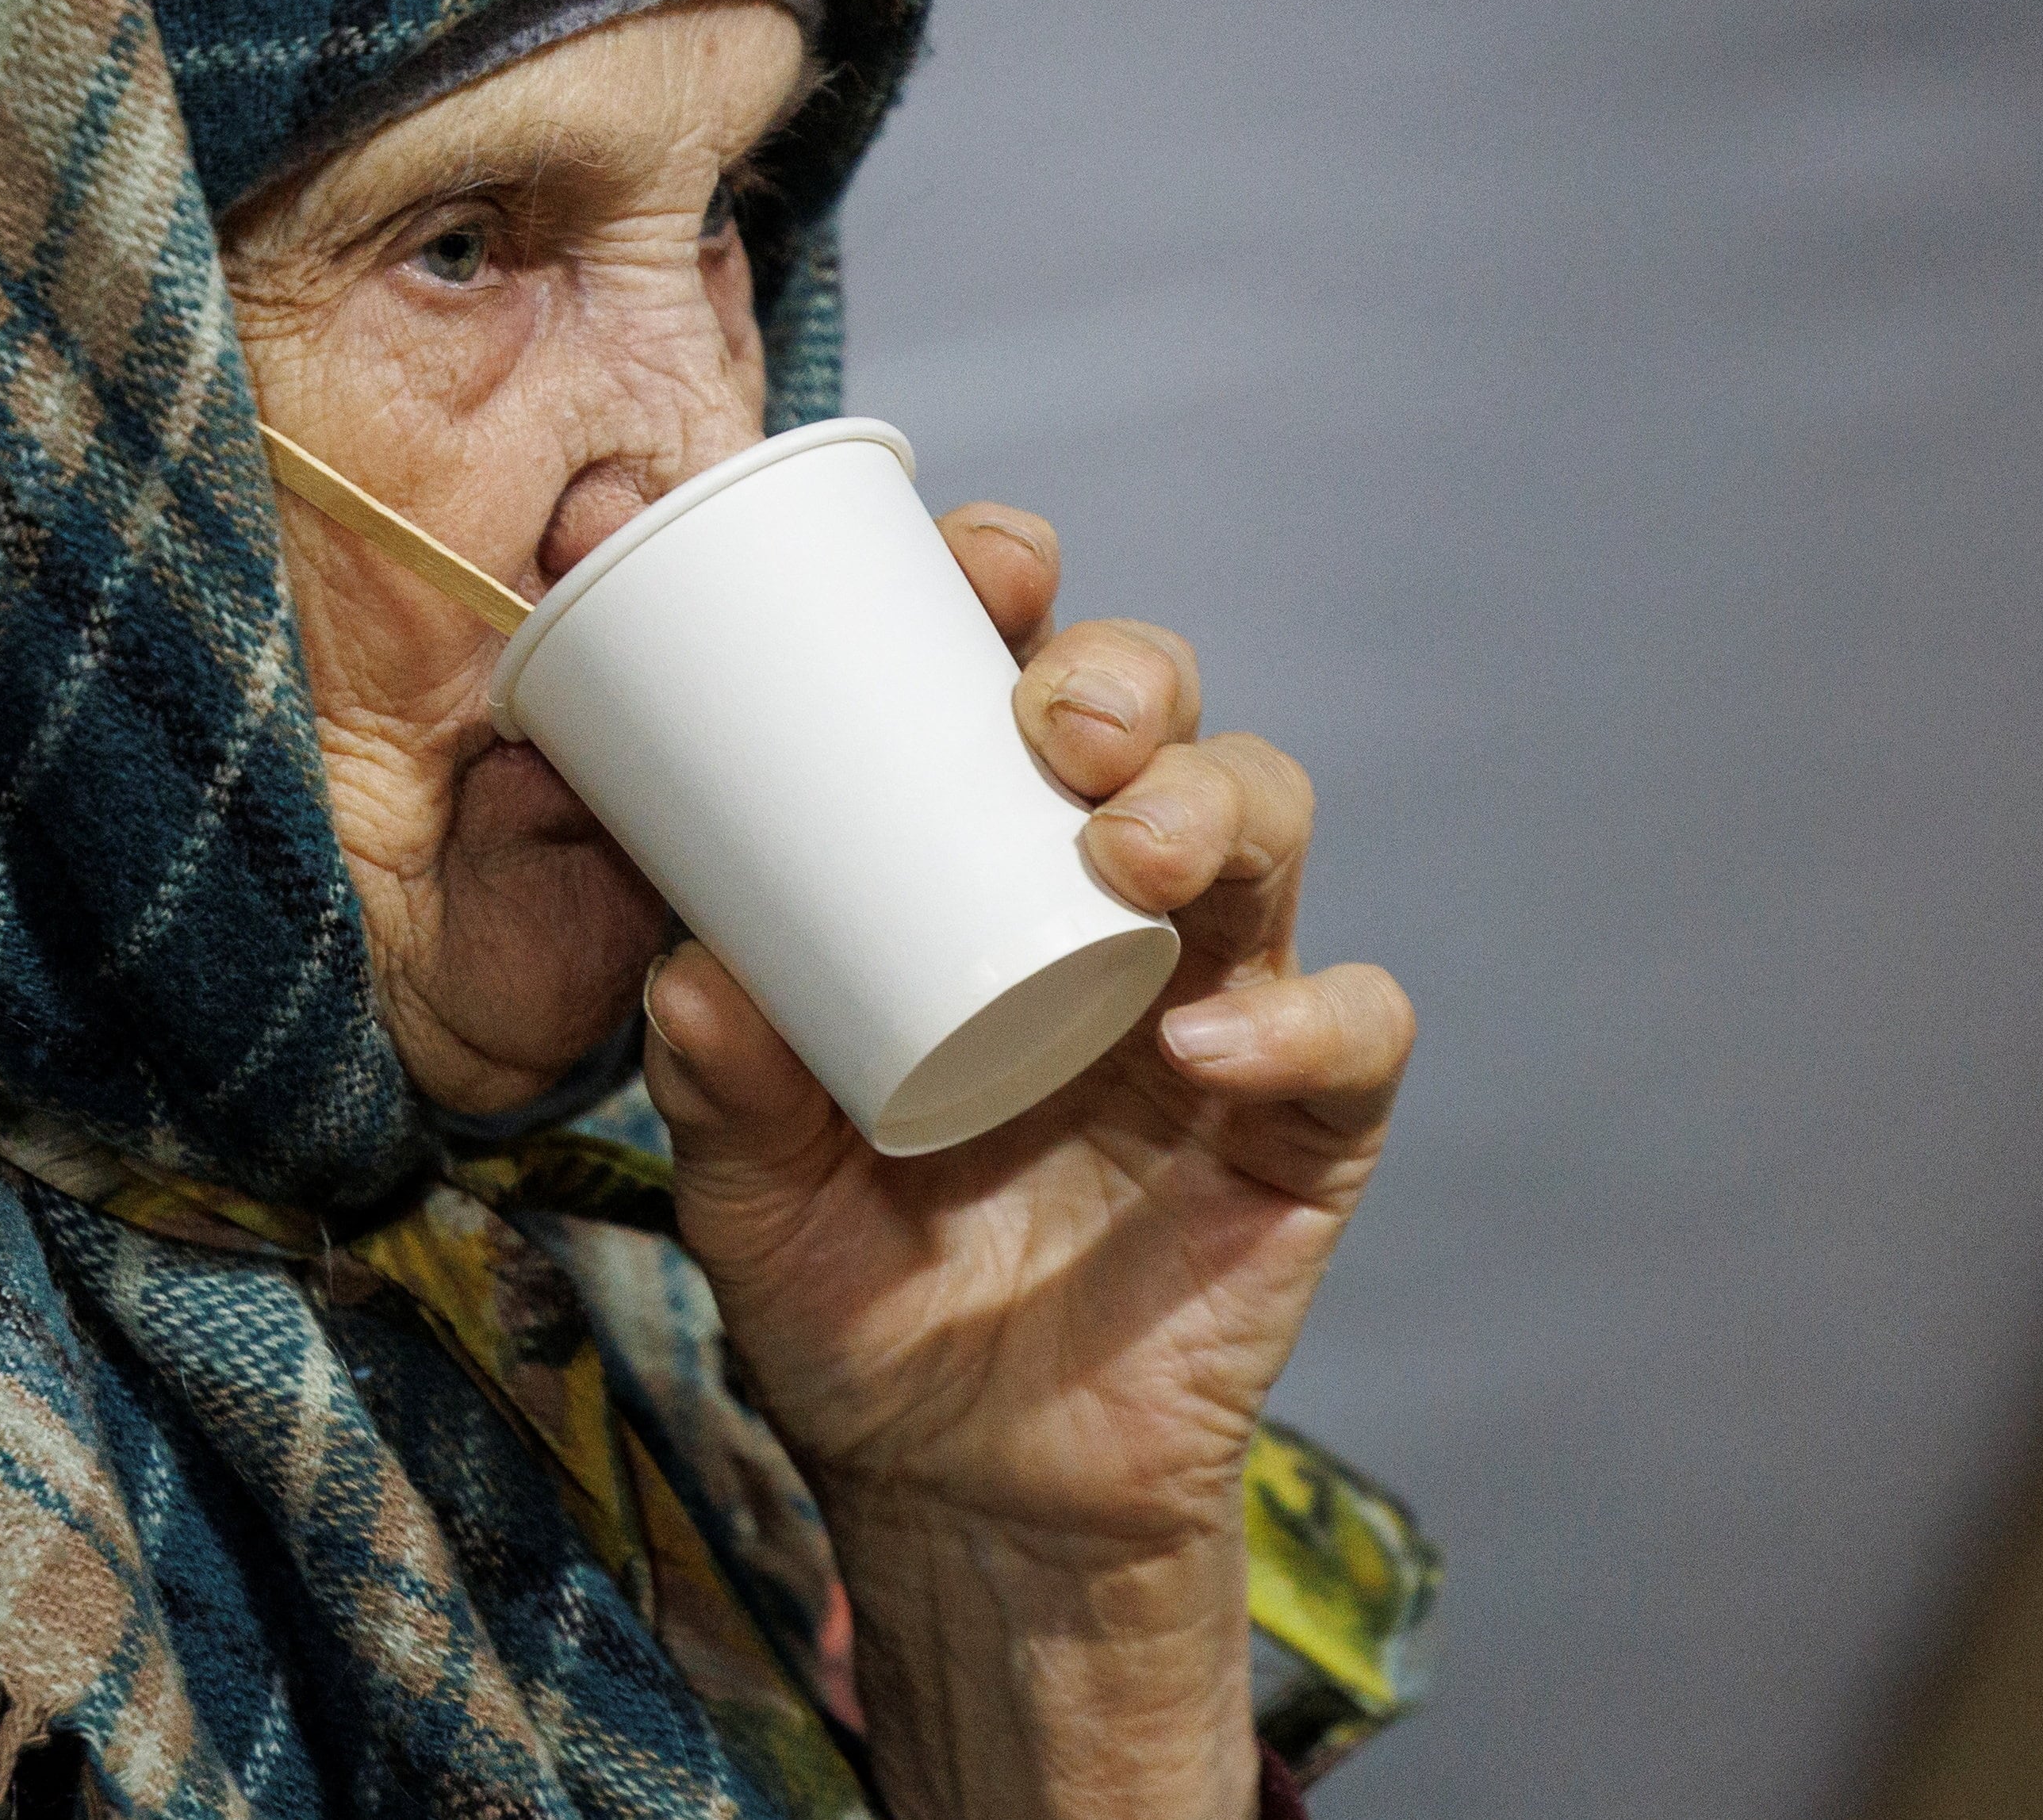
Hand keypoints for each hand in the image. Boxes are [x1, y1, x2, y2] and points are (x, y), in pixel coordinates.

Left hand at [640, 504, 1413, 1817]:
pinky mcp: (1302, 1129)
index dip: (1012, 587)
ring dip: (1213, 804)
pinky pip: (1352, 1035)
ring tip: (1125, 850)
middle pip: (1165, 719)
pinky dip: (1300, 1017)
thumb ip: (713, 1081)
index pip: (1015, 674)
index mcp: (980, 863)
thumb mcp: (746, 1185)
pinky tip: (1206, 1042)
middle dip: (1125, 674)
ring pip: (1270, 831)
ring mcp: (1221, 1005)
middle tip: (1056, 715)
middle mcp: (1113, 905)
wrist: (956, 1486)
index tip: (974, 555)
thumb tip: (689, 966)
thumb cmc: (849, 1289)